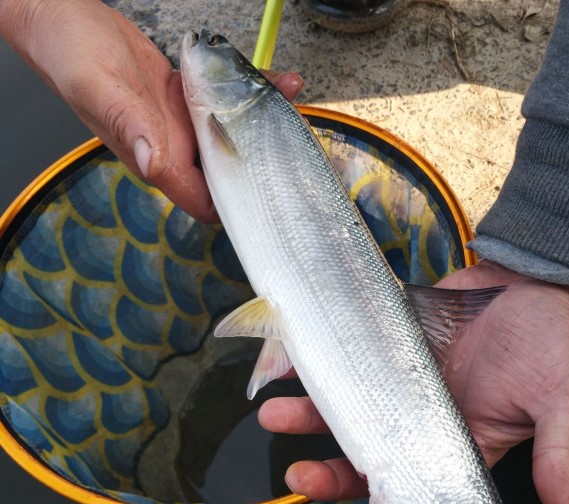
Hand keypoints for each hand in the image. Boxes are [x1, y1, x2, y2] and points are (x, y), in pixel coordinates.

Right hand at [1, 0, 302, 221]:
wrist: (61, 20)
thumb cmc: (69, 53)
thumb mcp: (98, 88)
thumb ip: (129, 126)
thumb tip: (156, 166)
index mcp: (157, 159)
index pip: (205, 202)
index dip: (238, 206)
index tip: (271, 193)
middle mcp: (175, 149)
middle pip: (230, 172)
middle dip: (265, 160)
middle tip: (297, 135)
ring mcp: (183, 125)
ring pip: (234, 136)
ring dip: (266, 120)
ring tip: (291, 93)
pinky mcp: (187, 101)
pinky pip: (226, 104)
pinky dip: (252, 92)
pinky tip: (274, 77)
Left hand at [259, 261, 568, 503]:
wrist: (528, 280)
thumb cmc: (552, 345)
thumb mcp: (564, 403)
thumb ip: (558, 457)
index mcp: (462, 450)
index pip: (426, 503)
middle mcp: (420, 426)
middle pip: (369, 465)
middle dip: (332, 476)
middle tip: (299, 478)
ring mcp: (397, 386)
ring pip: (346, 414)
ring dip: (309, 419)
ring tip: (274, 415)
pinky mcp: (384, 346)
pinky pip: (343, 360)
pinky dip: (312, 364)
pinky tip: (284, 367)